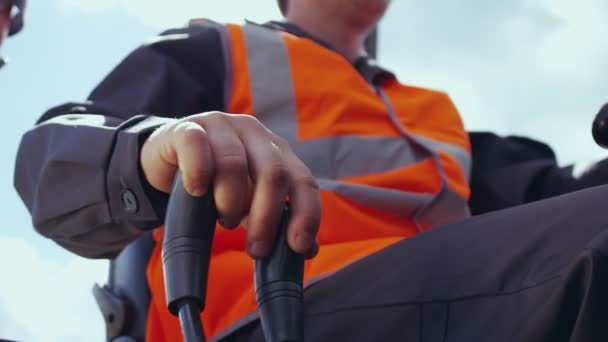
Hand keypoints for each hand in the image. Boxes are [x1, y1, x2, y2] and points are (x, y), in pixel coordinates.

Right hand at [140, 111, 320, 258]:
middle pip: (273, 173)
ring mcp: (221, 126)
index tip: (298, 246)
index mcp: (276, 151)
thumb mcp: (249, 203)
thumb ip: (276, 221)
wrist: (167, 159)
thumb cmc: (216, 184)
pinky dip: (198, 173)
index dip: (306, 214)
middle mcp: (254, 133)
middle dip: (267, 218)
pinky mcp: (187, 129)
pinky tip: (197, 192)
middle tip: (256, 249)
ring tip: (225, 220)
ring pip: (235, 163)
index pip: (303, 180)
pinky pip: (197, 147)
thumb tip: (308, 249)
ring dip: (230, 201)